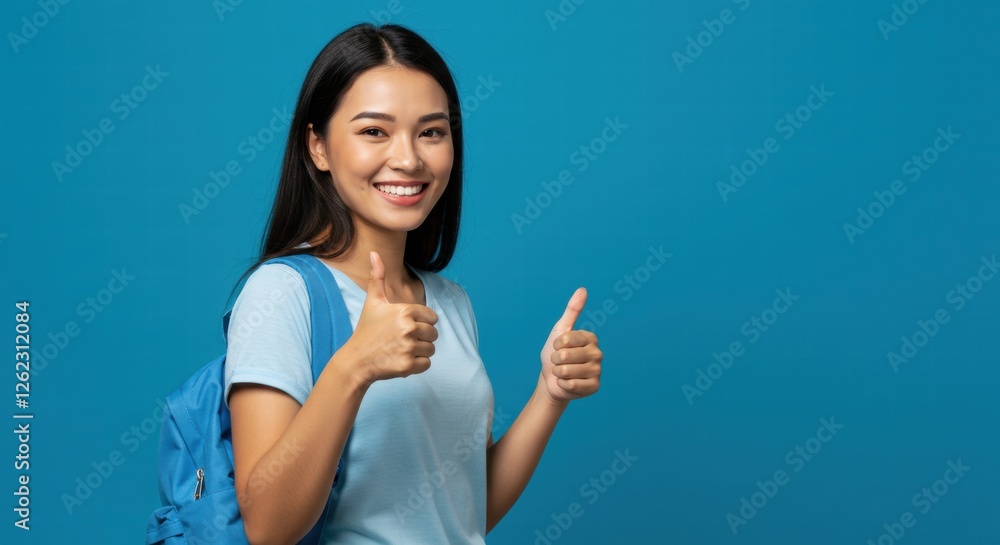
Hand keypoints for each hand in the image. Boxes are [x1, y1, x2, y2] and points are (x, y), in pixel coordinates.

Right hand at [336, 251, 437, 386]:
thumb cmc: (366, 330)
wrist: (356, 360)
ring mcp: (408, 347)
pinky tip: (401, 360)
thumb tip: (374, 253)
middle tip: (402, 340)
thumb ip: (377, 277)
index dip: (421, 323)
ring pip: (431, 349)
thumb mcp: (372, 301)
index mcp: (405, 310)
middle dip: (422, 338)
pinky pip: (427, 364)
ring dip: (420, 352)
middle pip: (434, 334)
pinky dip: (417, 365)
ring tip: (401, 350)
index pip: (432, 317)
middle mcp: (408, 328)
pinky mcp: (408, 365)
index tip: (405, 327)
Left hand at [539, 287, 601, 404]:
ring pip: (566, 371)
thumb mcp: (560, 330)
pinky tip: (568, 383)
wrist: (551, 379)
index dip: (555, 344)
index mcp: (590, 337)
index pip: (565, 339)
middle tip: (559, 362)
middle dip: (555, 360)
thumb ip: (572, 310)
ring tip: (563, 372)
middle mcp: (597, 353)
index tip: (558, 347)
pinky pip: (571, 384)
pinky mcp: (594, 386)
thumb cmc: (555, 353)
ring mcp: (597, 371)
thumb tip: (583, 289)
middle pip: (564, 356)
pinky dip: (563, 385)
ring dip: (559, 373)